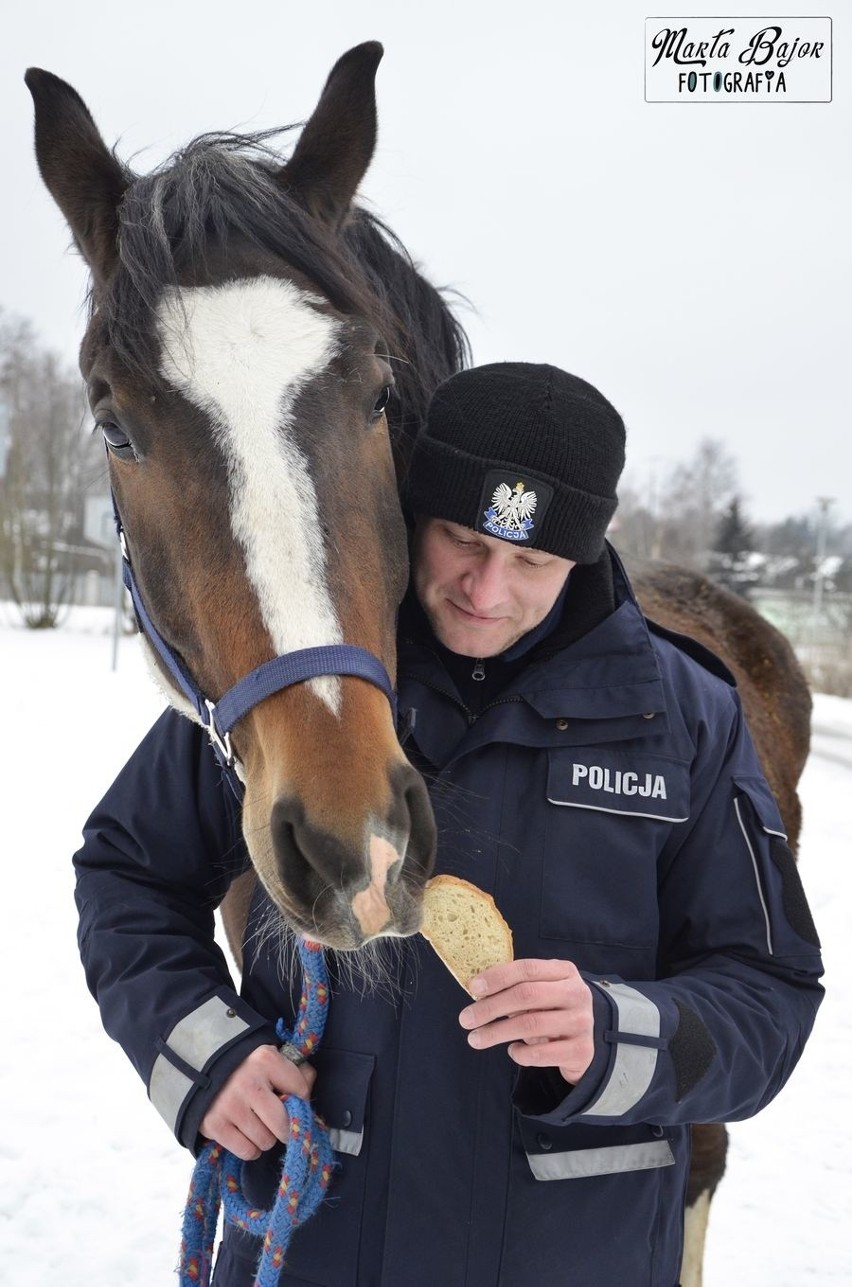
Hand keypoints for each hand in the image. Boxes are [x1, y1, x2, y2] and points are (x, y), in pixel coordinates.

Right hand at [200, 1044, 316, 1159]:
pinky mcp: (214, 1125)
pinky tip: (245, 1133)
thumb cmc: (247, 1067)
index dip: (300, 1099)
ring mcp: (230, 1105)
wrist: (202, 1070)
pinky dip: (250, 1148)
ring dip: (266, 1138)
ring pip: (266, 1141)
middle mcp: (248, 1082)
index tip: (290, 1099)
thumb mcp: (272, 1059)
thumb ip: (297, 1072)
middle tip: (278, 1123)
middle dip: (284, 1127)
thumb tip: (309, 1091)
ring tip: (256, 1123)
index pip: (301, 1091)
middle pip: (283, 1123)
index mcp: (266, 1060)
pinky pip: (247, 1151)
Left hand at [458, 958, 594, 1084]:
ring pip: (530, 1025)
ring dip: (496, 1032)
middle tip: (465, 1019)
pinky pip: (541, 1053)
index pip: (527, 969)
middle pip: (527, 995)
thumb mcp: (541, 992)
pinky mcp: (581, 1051)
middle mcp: (577, 993)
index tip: (473, 988)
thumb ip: (516, 988)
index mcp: (565, 971)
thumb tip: (478, 991)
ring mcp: (582, 1022)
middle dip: (491, 1007)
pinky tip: (512, 1050)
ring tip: (475, 1039)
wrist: (583, 1043)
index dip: (497, 977)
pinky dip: (520, 1053)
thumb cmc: (553, 1010)